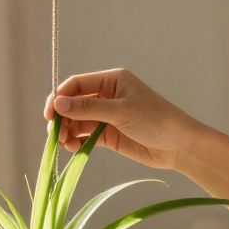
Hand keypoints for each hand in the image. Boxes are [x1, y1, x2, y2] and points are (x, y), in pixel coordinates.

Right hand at [43, 68, 206, 170]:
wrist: (178, 146)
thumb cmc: (155, 120)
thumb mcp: (120, 112)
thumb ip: (88, 109)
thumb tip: (58, 104)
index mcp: (111, 81)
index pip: (77, 85)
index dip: (60, 97)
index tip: (49, 114)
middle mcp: (107, 96)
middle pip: (73, 104)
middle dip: (62, 117)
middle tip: (55, 133)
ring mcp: (106, 116)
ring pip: (77, 121)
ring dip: (67, 131)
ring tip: (64, 143)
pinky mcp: (108, 135)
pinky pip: (85, 135)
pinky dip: (76, 141)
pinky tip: (73, 148)